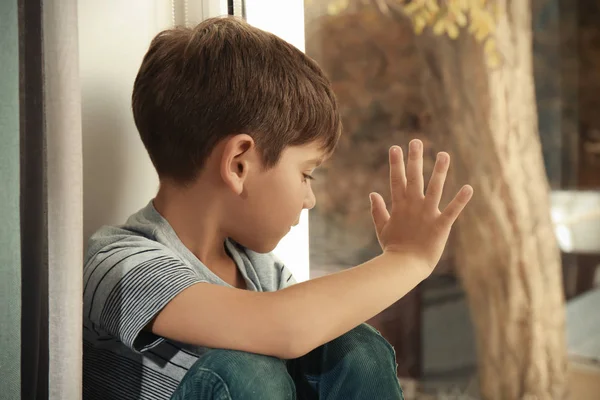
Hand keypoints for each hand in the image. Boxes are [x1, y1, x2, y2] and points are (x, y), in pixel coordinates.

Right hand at [370, 139, 472, 270]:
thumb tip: (373, 193)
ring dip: (440, 171)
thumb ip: (377, 210)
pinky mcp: (440, 225)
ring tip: (444, 154)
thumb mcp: (382, 228)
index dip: (396, 163)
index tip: (395, 148)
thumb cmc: (393, 249)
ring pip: (435, 188)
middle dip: (415, 158)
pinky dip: (461, 200)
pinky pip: (452, 210)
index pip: (397, 180)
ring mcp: (427, 214)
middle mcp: (413, 206)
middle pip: (414, 177)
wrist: (404, 267)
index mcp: (399, 206)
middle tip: (416, 142)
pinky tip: (469, 188)